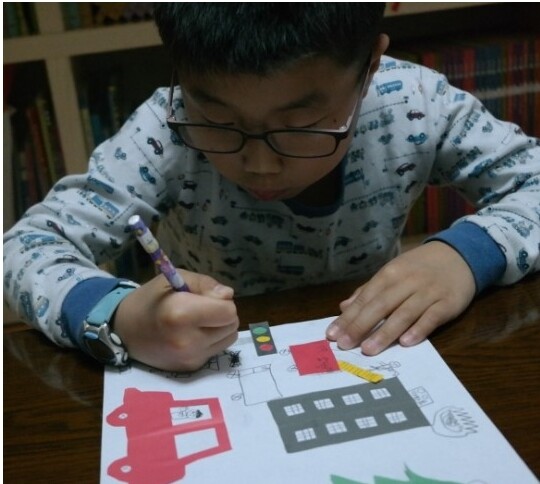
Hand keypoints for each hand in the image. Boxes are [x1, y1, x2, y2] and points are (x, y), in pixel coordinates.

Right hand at [114, 270, 238, 370]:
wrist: (124, 330)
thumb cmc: (151, 299)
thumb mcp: (176, 278)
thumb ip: (206, 284)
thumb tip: (228, 295)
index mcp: (182, 314)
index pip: (228, 312)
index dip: (222, 301)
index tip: (207, 298)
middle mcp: (188, 341)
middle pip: (231, 326)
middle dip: (223, 314)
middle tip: (202, 309)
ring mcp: (189, 358)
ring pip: (228, 339)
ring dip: (219, 328)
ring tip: (197, 322)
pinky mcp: (190, 368)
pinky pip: (216, 350)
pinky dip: (210, 340)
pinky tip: (191, 334)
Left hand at [326, 241, 475, 354]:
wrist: (459, 256)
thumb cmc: (419, 268)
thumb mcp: (392, 273)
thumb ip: (369, 291)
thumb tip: (344, 308)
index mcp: (390, 274)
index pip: (365, 298)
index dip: (349, 316)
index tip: (333, 334)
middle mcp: (407, 282)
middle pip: (381, 305)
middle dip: (361, 325)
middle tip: (345, 344)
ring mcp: (428, 292)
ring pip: (404, 313)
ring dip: (385, 332)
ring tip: (368, 349)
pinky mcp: (447, 303)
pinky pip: (432, 317)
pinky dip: (419, 329)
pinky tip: (406, 342)